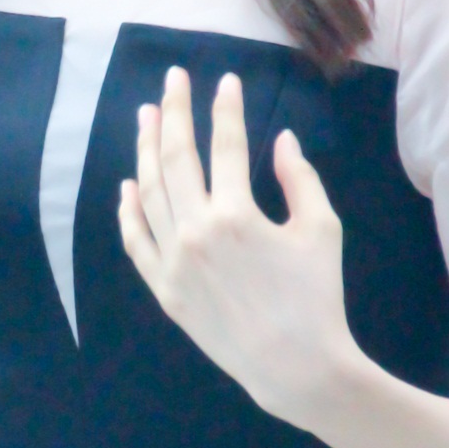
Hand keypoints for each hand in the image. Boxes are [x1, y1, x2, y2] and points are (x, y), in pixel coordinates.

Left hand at [117, 67, 359, 429]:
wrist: (295, 367)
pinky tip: (127, 184)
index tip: (225, 81)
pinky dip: (128, 211)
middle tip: (173, 80)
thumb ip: (300, 178)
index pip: (226, 146)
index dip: (225, 109)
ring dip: (146, 150)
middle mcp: (195, 232)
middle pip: (176, 159)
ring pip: (149, 193)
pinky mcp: (164, 290)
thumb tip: (282, 139)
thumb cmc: (316, 297)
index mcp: (237, 215)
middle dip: (174, 113)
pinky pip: (137, 242)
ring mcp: (173, 262)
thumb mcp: (321, 230)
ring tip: (148, 117)